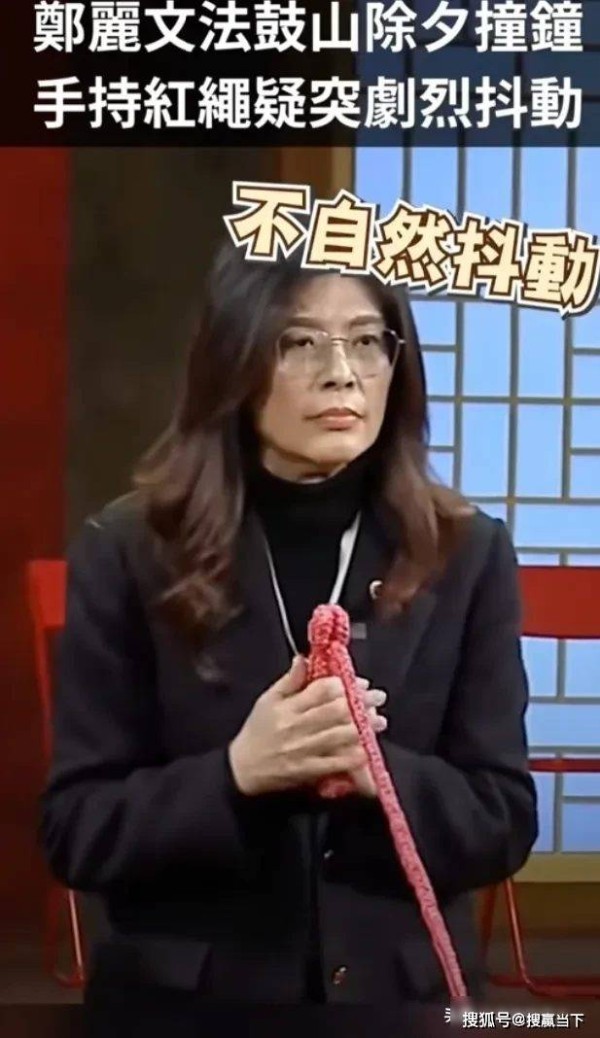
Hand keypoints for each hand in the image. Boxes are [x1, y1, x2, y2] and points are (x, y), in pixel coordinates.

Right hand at [228, 658, 385, 796]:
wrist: (243, 769)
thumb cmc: (257, 730)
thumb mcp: (267, 700)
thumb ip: (289, 680)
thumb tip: (304, 658)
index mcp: (288, 706)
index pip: (321, 690)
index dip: (343, 684)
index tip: (358, 683)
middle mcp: (297, 726)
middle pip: (336, 711)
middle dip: (361, 702)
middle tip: (378, 698)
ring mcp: (304, 750)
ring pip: (340, 735)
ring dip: (363, 727)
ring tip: (379, 720)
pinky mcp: (309, 771)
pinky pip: (336, 762)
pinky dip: (353, 755)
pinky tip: (367, 748)